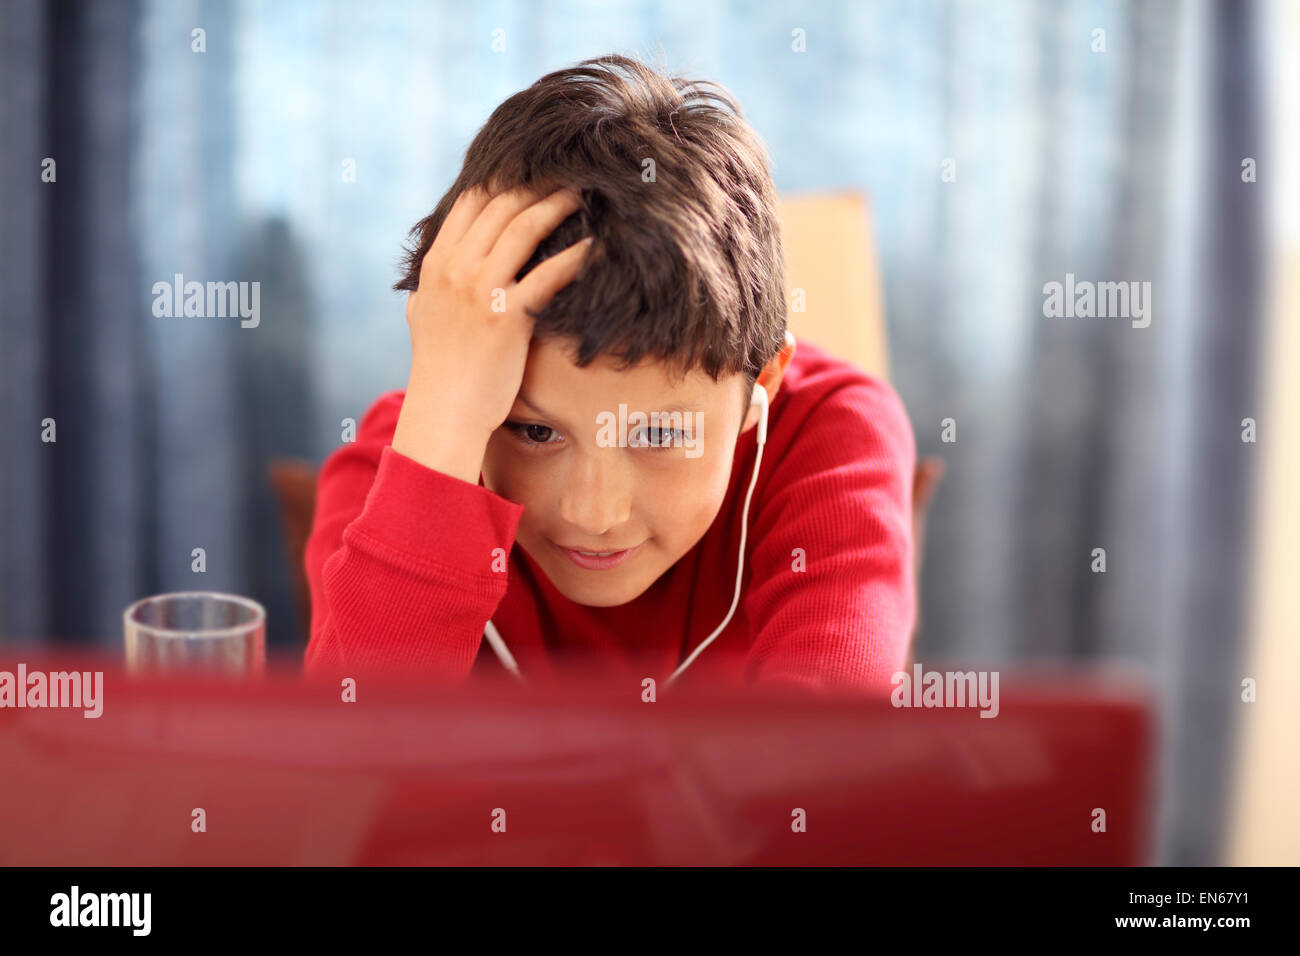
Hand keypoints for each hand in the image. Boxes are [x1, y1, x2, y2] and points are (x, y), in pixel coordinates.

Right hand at [393, 184, 592, 481]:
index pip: (471, 201)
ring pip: (523, 228)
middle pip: (501, 205)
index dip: (505, 177)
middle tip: (570, 172)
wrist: (445, 412)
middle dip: (538, 183)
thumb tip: (435, 263)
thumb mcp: (421, 313)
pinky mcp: (506, 317)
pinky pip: (548, 274)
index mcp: (436, 262)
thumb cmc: (439, 368)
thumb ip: (430, 281)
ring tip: (585, 193)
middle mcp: (455, 268)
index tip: (536, 167)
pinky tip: (597, 244)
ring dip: (558, 205)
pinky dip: (575, 255)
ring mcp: (479, 290)